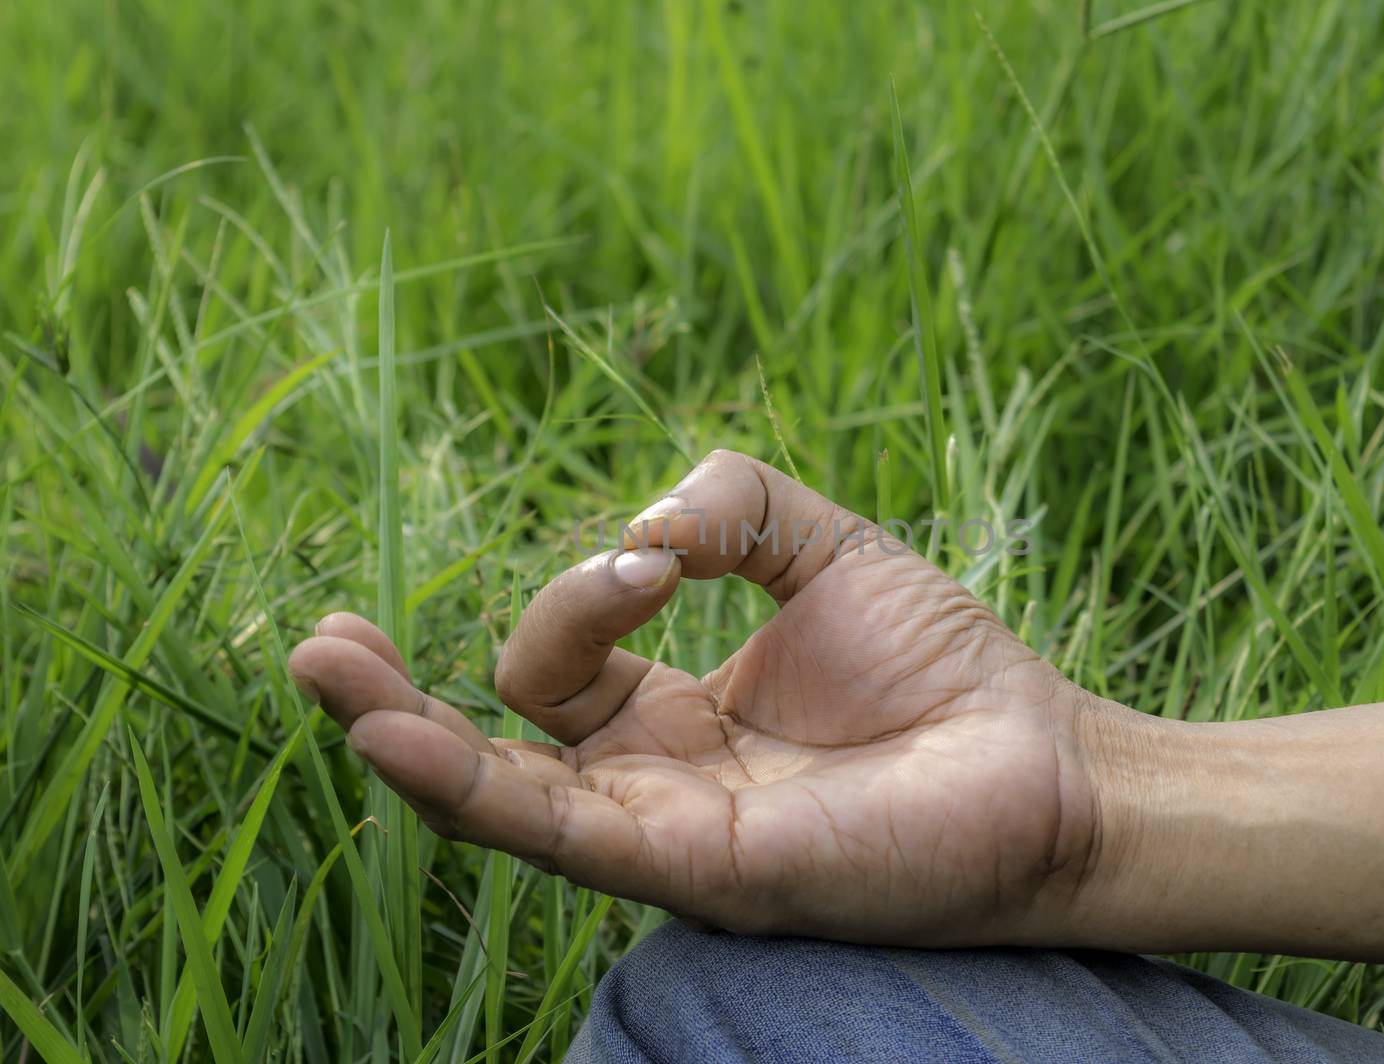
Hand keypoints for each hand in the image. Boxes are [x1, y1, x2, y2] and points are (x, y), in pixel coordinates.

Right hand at [288, 450, 1107, 944]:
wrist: (1045, 763)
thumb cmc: (946, 666)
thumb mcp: (828, 545)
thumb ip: (735, 503)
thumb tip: (643, 532)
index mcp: (675, 712)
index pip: (567, 658)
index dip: (589, 590)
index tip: (671, 558)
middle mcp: (654, 779)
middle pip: (494, 736)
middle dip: (400, 690)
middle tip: (320, 639)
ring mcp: (667, 832)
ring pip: (498, 796)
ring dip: (400, 736)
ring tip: (318, 668)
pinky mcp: (696, 869)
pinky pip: (558, 834)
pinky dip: (469, 784)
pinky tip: (394, 736)